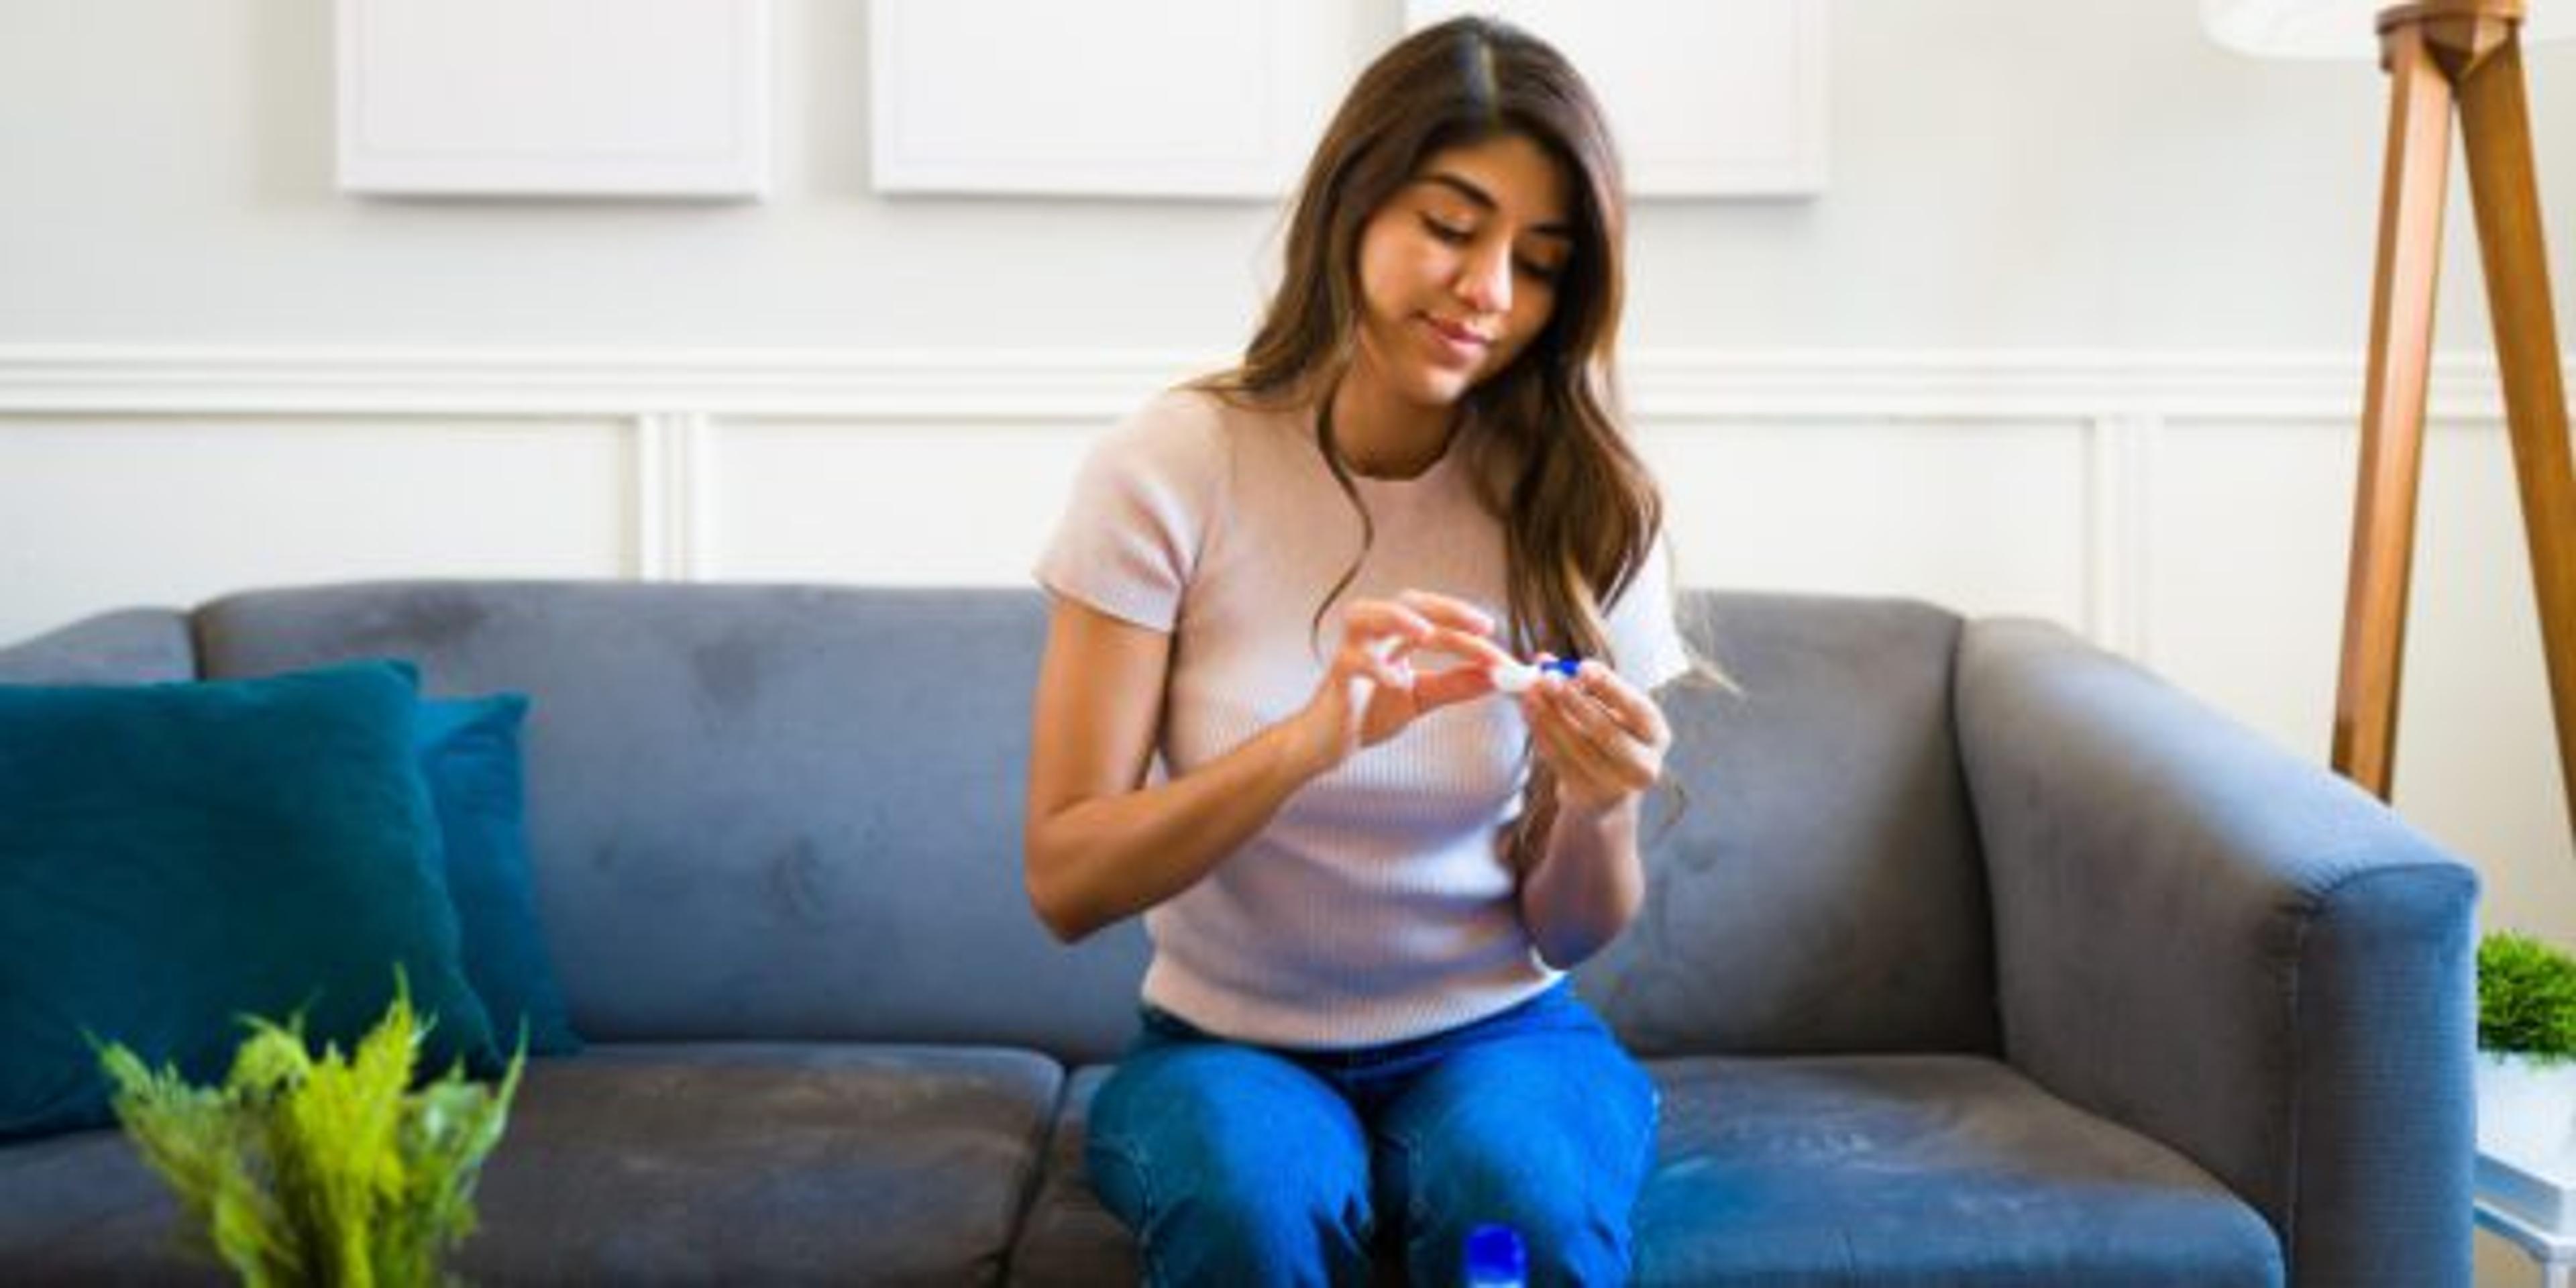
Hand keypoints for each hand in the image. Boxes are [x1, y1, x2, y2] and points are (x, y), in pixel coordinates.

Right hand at [1289, 590, 1515, 773]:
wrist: (1328, 744)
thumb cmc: (1368, 714)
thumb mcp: (1422, 697)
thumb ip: (1456, 684)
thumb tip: (1497, 677)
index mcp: (1395, 635)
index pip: (1437, 622)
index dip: (1471, 635)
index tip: (1502, 657)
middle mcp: (1373, 634)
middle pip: (1408, 603)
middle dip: (1446, 609)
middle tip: (1481, 626)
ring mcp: (1351, 651)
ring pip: (1367, 615)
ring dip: (1398, 618)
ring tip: (1427, 633)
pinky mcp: (1337, 675)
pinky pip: (1353, 662)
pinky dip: (1375, 668)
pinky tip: (1396, 683)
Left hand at [1519, 655, 1671, 818]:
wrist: (1602, 791)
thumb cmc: (1604, 736)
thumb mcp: (1602, 708)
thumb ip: (1578, 683)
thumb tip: (1542, 660)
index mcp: (1655, 733)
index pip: (1637, 708)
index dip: (1610, 686)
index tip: (1582, 666)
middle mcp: (1644, 764)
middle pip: (1606, 732)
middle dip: (1574, 702)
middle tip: (1547, 679)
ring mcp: (1617, 787)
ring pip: (1578, 748)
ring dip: (1549, 718)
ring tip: (1529, 694)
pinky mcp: (1588, 796)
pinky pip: (1560, 762)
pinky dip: (1542, 735)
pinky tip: (1529, 714)